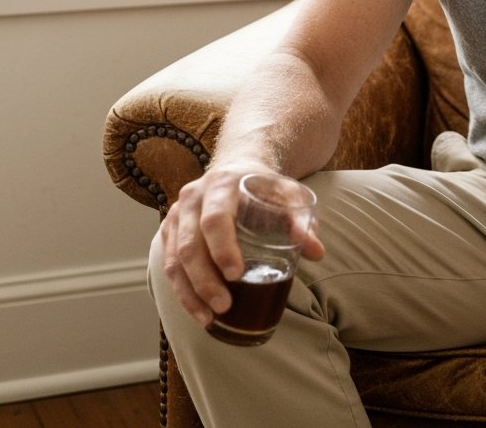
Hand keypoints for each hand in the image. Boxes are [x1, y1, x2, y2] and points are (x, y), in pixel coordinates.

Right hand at [158, 165, 325, 327]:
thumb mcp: (287, 193)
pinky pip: (167, 264)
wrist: (236, 167)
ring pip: (173, 259)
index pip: (215, 219)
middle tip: (224, 306)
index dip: (222, 248)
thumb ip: (302, 220)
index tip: (236, 274)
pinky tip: (198, 311)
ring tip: (210, 318)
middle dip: (204, 280)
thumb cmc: (264, 185)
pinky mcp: (170, 230)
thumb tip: (317, 252)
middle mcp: (192, 197)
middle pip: (189, 244)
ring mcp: (177, 214)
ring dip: (189, 293)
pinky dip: (181, 291)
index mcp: (222, 184)